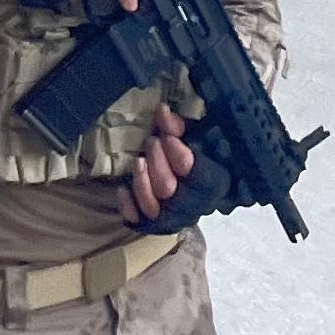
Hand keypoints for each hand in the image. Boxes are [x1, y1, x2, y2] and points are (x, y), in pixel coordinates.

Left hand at [121, 103, 223, 231]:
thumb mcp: (195, 137)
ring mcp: (174, 217)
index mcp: (213, 182)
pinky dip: (128, 206)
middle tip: (151, 142)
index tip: (167, 136)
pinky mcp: (155, 224)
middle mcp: (194, 205)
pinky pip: (138, 221)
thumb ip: (179, 126)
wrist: (198, 186)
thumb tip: (162, 110)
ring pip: (153, 208)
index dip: (177, 154)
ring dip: (141, 182)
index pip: (195, 173)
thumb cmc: (199, 155)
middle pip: (168, 189)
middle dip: (156, 163)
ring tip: (137, 160)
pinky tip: (122, 188)